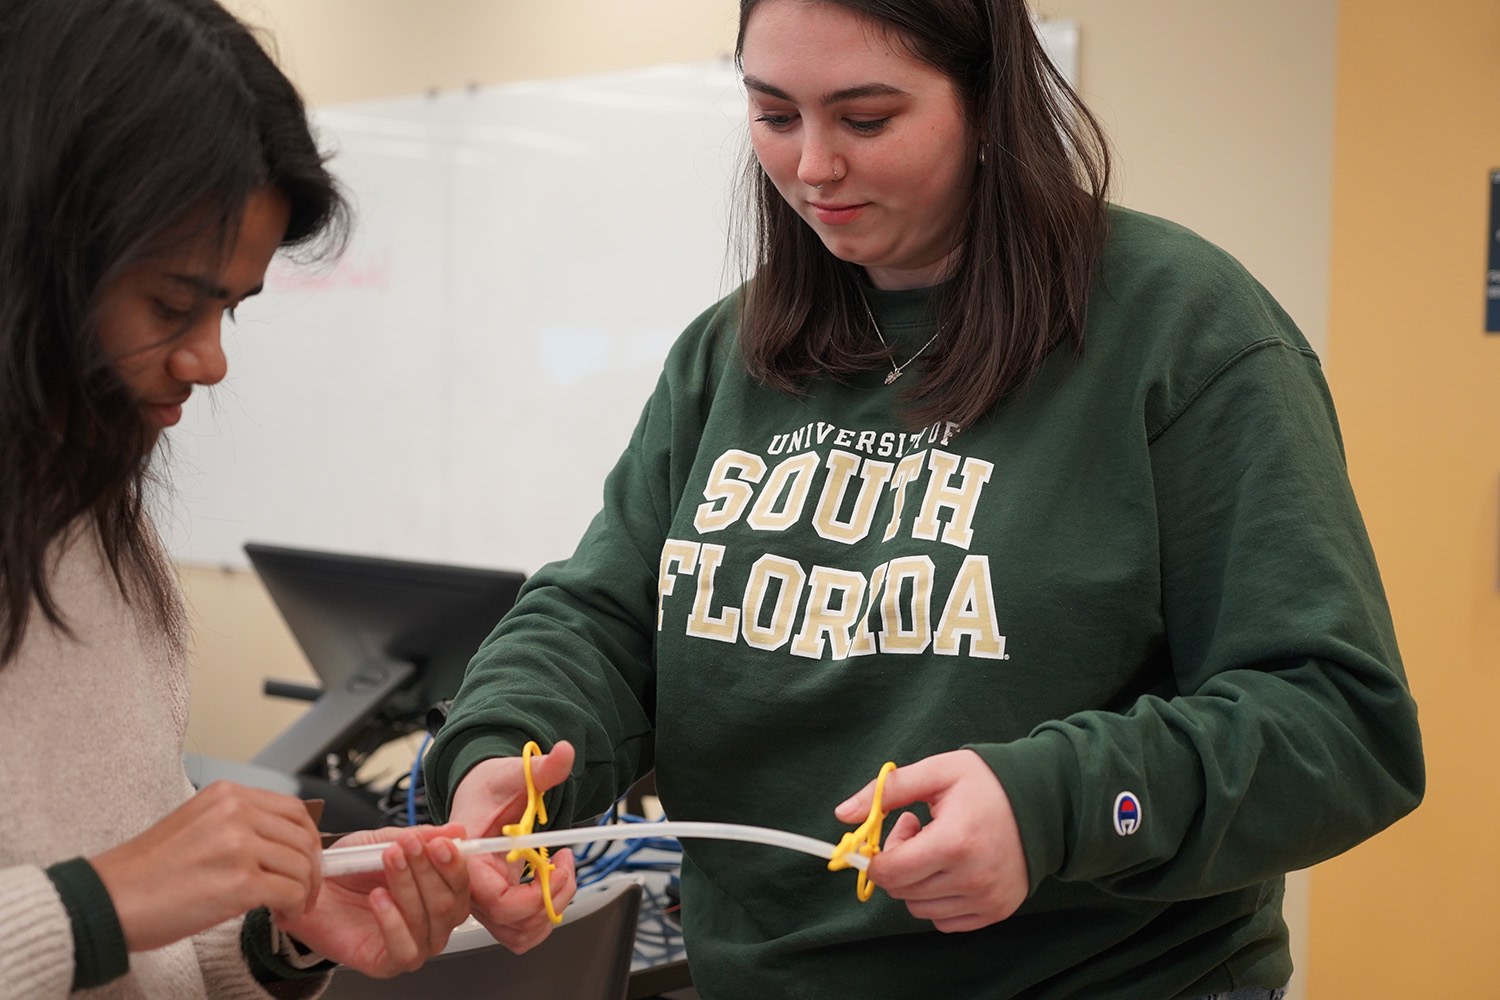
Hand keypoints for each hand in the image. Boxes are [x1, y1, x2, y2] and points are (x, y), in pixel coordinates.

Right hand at [92, 781, 323, 952]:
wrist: (106, 902)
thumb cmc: (144, 874)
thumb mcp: (196, 827)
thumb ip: (238, 825)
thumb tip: (280, 843)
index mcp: (226, 795)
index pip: (293, 809)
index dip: (308, 838)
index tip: (306, 860)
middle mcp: (235, 813)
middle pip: (303, 837)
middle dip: (311, 869)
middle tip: (303, 891)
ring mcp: (238, 845)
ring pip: (301, 866)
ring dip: (304, 892)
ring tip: (289, 907)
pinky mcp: (238, 882)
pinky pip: (290, 892)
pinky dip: (294, 908)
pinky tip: (280, 916)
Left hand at [276, 824, 469, 976]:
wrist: (309, 892)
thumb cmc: (347, 870)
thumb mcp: (382, 842)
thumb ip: (420, 836)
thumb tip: (456, 831)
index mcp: (439, 892)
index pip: (463, 884)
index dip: (455, 863)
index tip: (440, 843)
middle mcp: (433, 922)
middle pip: (450, 904)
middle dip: (429, 870)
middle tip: (408, 845)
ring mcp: (414, 945)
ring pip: (429, 921)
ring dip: (408, 886)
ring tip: (388, 859)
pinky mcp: (388, 964)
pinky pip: (405, 949)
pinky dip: (394, 921)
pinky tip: (378, 897)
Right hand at [447, 740, 577, 952]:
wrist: (480, 797)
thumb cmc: (488, 790)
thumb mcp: (514, 774)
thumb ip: (540, 769)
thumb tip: (565, 752)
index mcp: (469, 861)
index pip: (497, 903)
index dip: (532, 896)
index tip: (554, 867)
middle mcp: (473, 888)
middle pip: (512, 925)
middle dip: (550, 898)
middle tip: (565, 863)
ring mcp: (486, 901)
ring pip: (519, 935)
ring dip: (550, 909)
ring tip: (562, 872)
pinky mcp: (499, 905)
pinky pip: (521, 931)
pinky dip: (543, 916)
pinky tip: (552, 882)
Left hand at [834, 749, 1028, 932]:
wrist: (1046, 802)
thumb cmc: (989, 783)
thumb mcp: (936, 772)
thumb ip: (886, 791)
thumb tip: (843, 814)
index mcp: (954, 842)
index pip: (890, 871)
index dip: (877, 855)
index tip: (887, 833)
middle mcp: (971, 879)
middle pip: (901, 890)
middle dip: (899, 861)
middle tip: (918, 829)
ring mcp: (986, 900)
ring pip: (919, 908)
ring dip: (917, 880)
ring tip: (938, 846)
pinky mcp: (995, 911)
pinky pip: (944, 921)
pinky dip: (937, 899)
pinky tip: (952, 867)